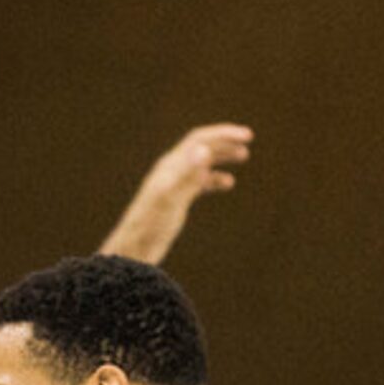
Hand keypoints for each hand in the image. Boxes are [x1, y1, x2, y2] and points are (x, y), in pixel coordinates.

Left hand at [103, 123, 253, 262]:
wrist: (134, 250)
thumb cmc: (150, 225)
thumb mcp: (171, 198)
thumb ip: (187, 174)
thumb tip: (205, 149)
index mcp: (171, 165)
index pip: (199, 140)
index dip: (223, 134)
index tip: (247, 136)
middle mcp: (172, 170)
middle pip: (202, 147)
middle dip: (225, 141)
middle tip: (248, 140)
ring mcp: (174, 185)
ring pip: (202, 163)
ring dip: (222, 156)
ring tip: (243, 155)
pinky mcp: (176, 200)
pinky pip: (198, 183)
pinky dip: (215, 179)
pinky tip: (229, 183)